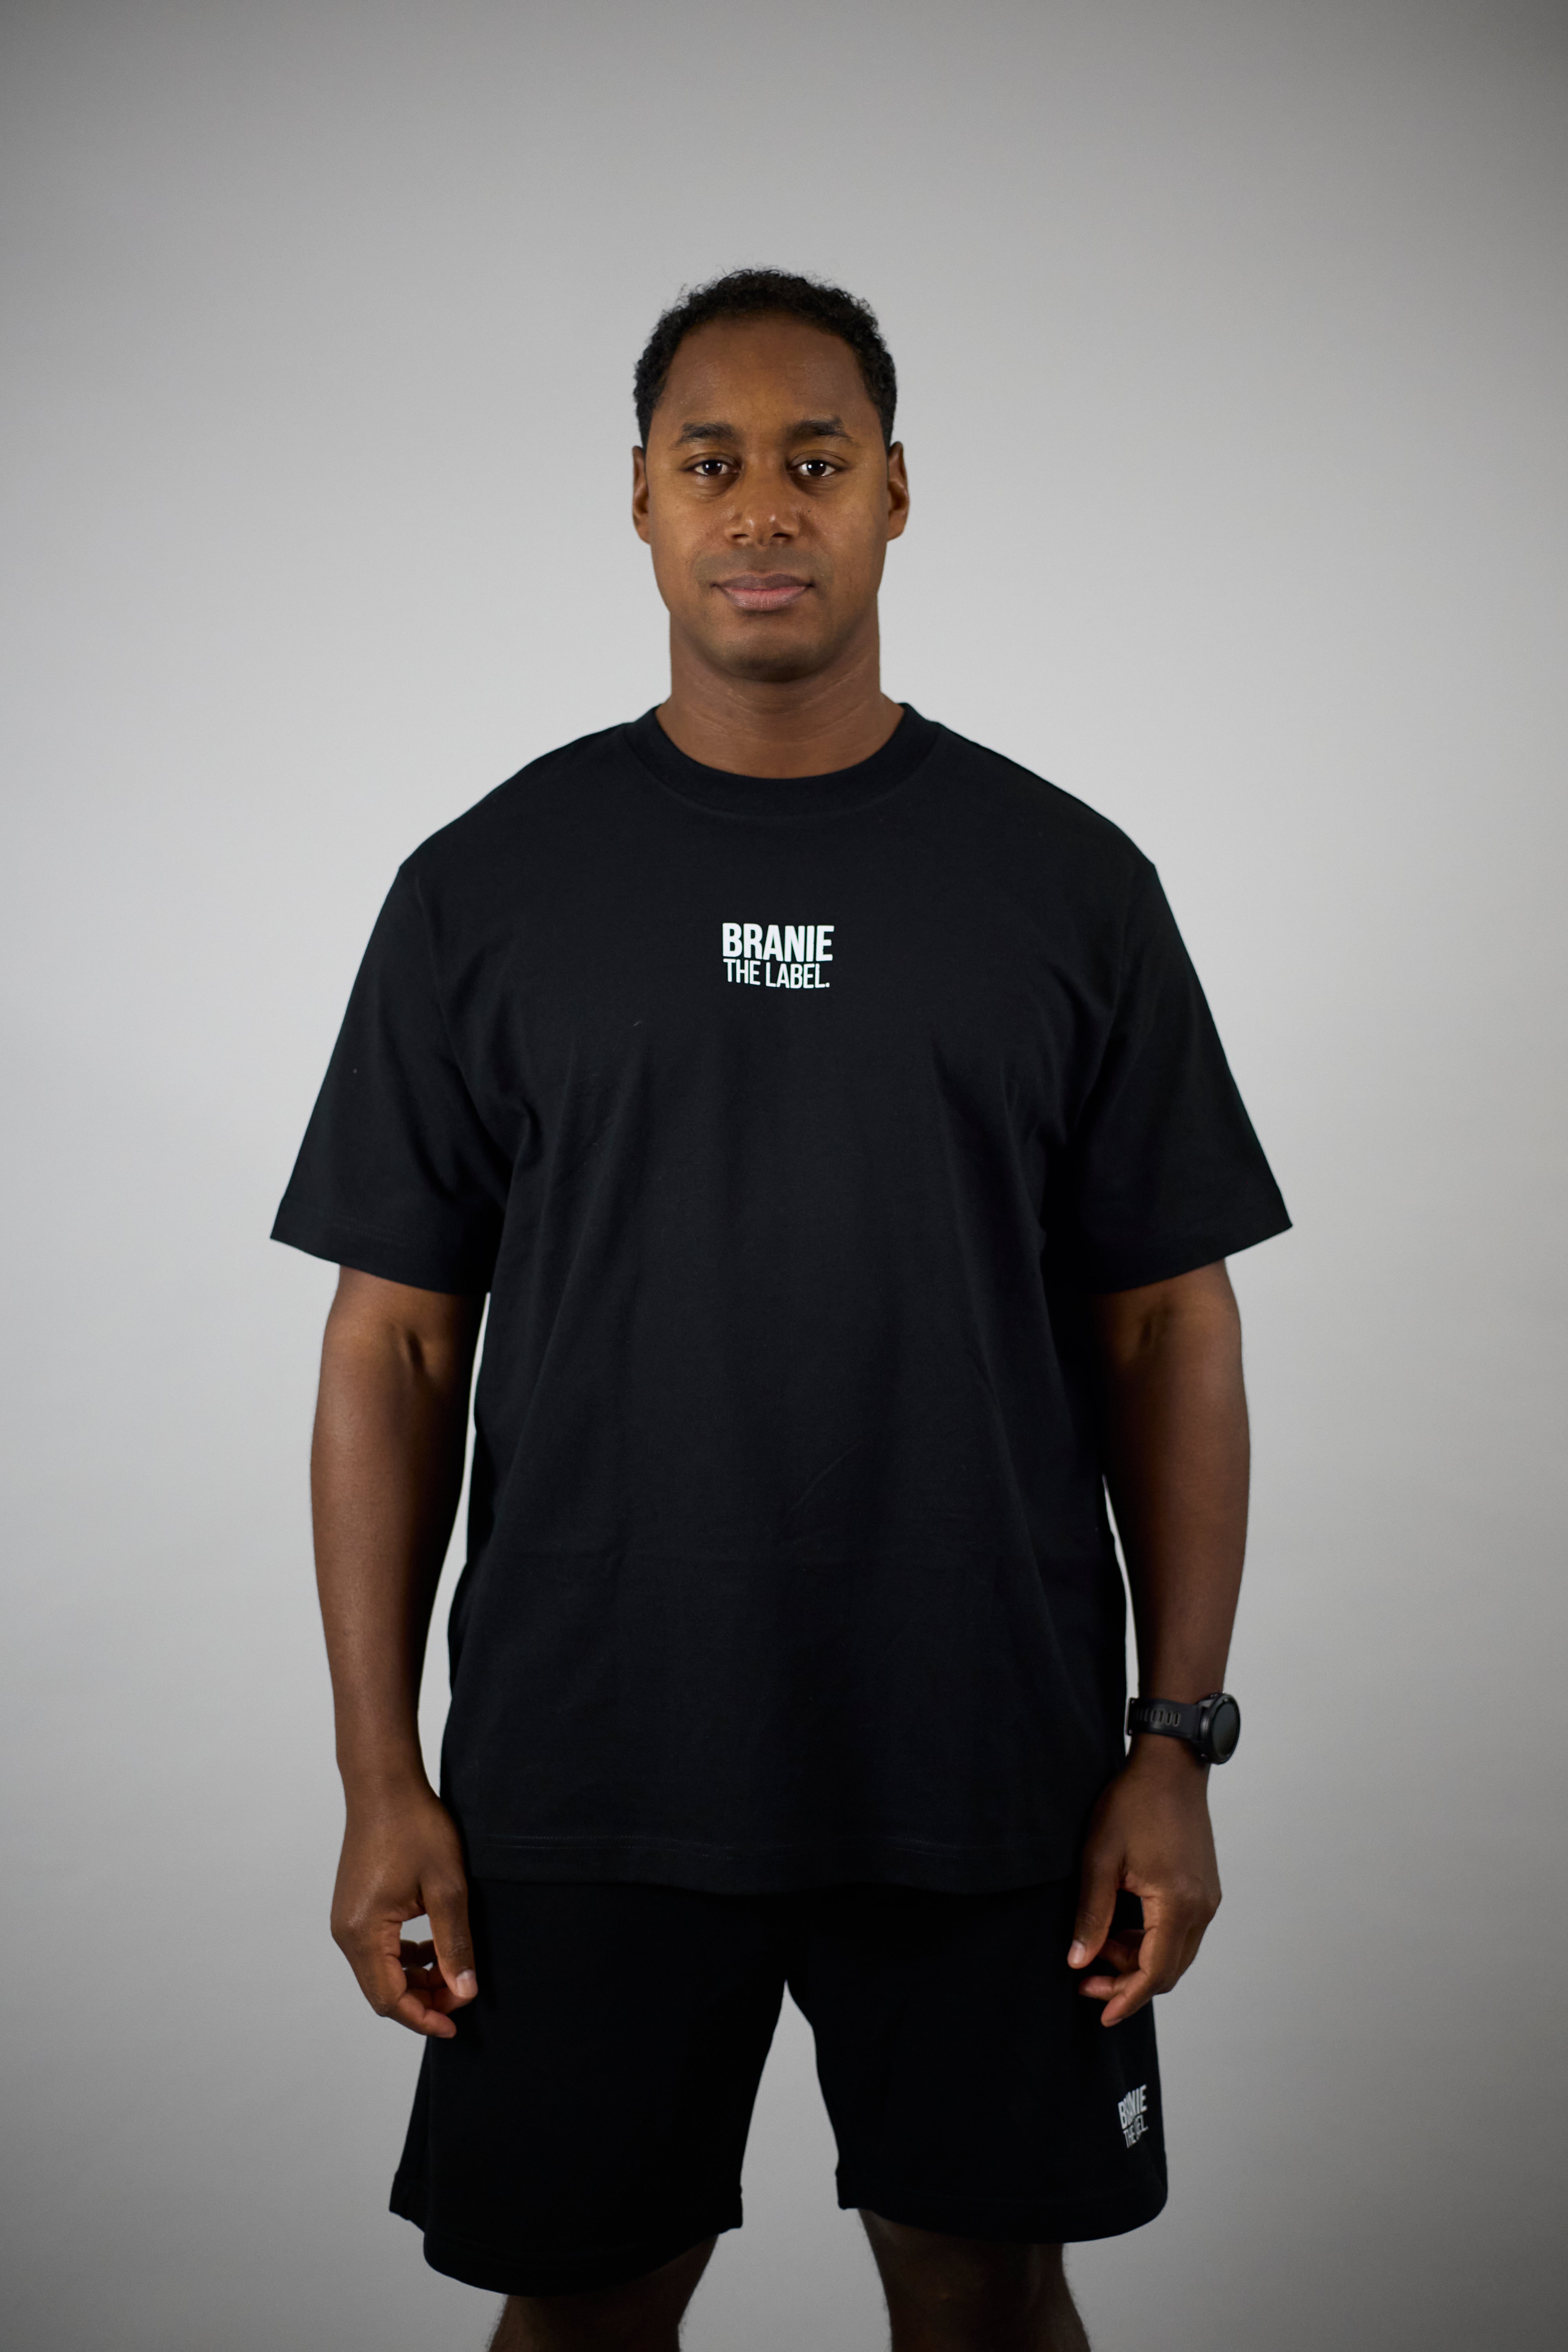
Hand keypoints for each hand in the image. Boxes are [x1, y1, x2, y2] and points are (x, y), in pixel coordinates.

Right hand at [330, 1782, 477, 2037]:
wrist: (384, 1785)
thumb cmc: (415, 1828)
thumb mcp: (447, 1887)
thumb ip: (454, 1943)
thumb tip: (464, 1992)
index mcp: (363, 1932)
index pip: (390, 1998)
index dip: (424, 2018)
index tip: (457, 2024)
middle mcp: (345, 1932)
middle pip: (382, 1991)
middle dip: (422, 2001)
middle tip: (461, 1995)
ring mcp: (346, 1920)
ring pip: (380, 1972)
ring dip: (415, 1980)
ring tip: (452, 1973)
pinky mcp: (354, 1909)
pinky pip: (378, 1950)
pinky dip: (405, 1959)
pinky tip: (431, 1946)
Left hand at [1067, 1740, 1220, 2026]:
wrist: (1171, 1766)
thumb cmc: (1133, 1803)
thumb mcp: (1099, 1857)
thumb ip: (1092, 1914)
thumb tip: (1078, 1962)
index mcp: (1177, 1903)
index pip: (1155, 1973)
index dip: (1127, 1999)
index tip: (1100, 2015)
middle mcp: (1202, 1908)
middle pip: (1169, 1971)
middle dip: (1128, 1984)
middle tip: (1086, 1981)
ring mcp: (1208, 1899)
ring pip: (1176, 1954)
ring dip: (1138, 1961)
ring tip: (1097, 1948)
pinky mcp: (1205, 1889)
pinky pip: (1181, 1933)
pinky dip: (1152, 1941)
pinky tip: (1121, 1929)